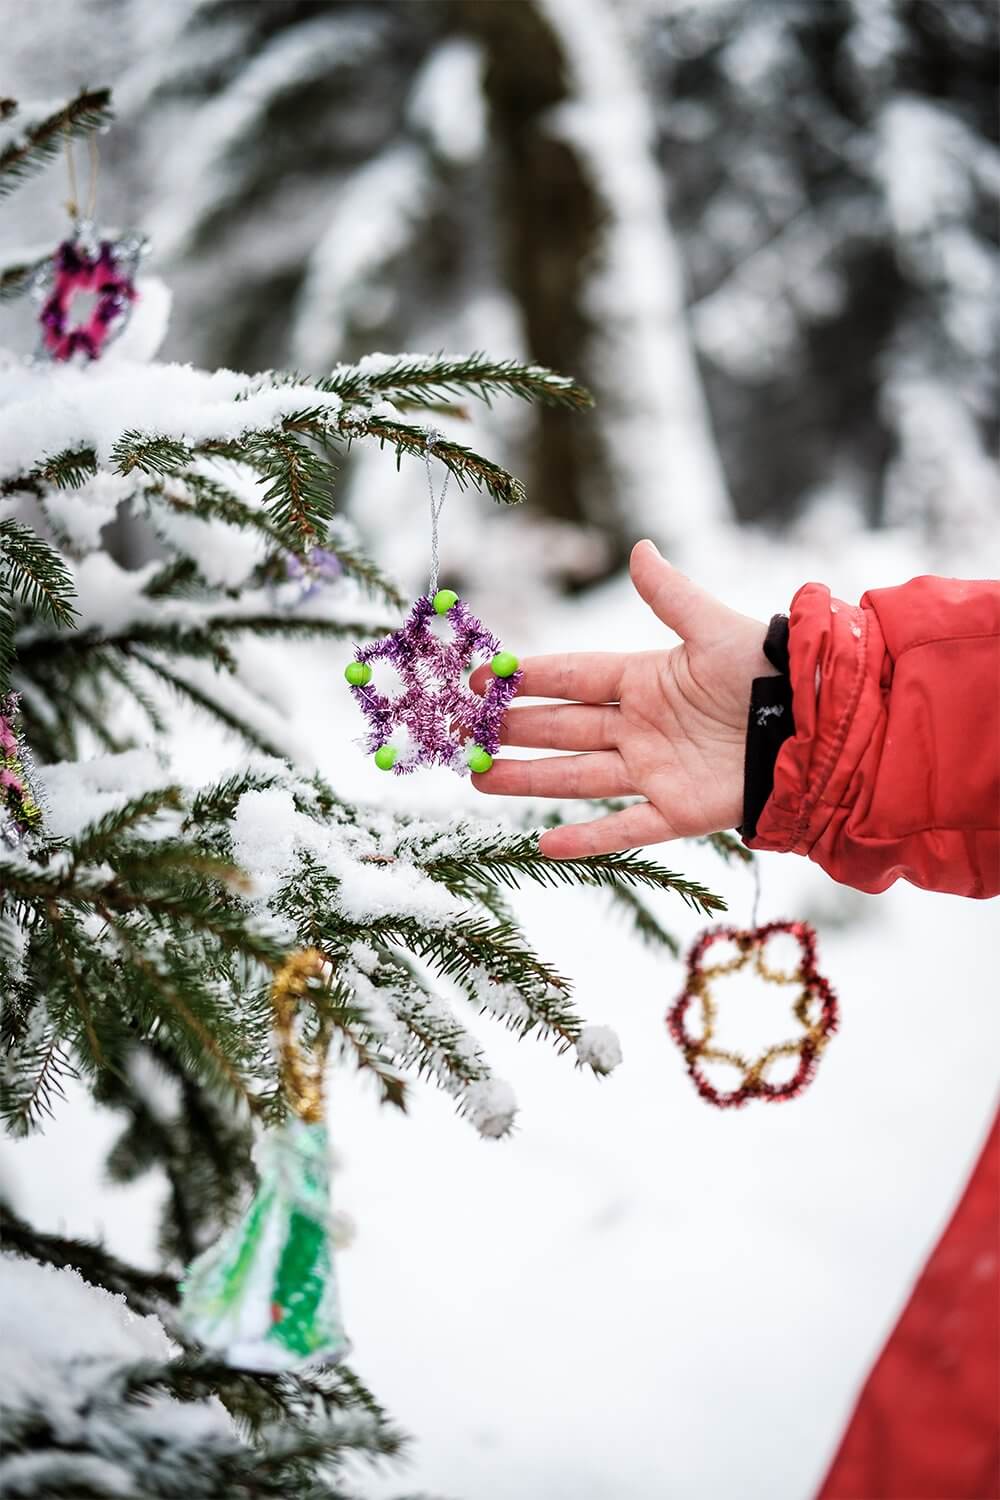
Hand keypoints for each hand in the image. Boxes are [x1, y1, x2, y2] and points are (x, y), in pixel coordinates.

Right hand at [470, 540, 774, 857]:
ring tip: (480, 777)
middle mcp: (640, 726)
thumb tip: (640, 550)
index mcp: (645, 679)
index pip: (572, 677)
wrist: (816, 723)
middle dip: (512, 729)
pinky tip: (543, 842)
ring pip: (577, 776)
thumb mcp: (715, 630)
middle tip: (462, 731)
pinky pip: (625, 827)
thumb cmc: (767, 670)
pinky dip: (587, 839)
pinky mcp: (678, 810)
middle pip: (562, 728)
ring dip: (529, 778)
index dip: (527, 677)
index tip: (481, 678)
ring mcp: (655, 770)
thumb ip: (672, 597)